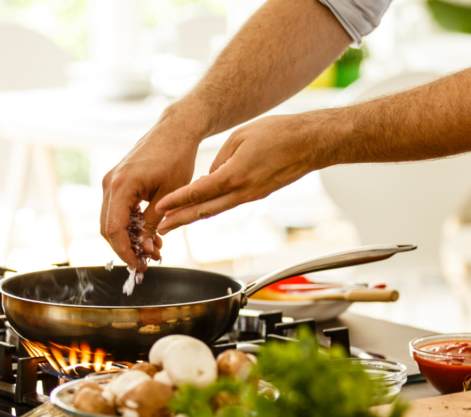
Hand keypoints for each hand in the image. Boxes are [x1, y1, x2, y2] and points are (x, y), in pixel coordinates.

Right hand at [101, 114, 203, 269]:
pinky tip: (148, 234)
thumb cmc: (176, 157)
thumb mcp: (169, 195)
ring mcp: (111, 181)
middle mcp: (110, 183)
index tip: (139, 265)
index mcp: (121, 185)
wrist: (176, 130)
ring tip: (153, 249)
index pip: (113, 229)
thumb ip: (153, 223)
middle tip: (146, 262)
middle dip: (125, 248)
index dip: (124, 251)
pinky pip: (117, 210)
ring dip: (129, 238)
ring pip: (111, 220)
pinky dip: (130, 225)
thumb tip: (146, 249)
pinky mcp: (118, 181)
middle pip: (107, 228)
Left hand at [156, 112, 334, 234]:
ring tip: (175, 222)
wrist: (310, 143)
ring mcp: (252, 196)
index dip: (177, 201)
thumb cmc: (279, 133)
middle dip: (180, 220)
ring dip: (194, 217)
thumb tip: (209, 176)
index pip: (199, 192)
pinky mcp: (258, 194)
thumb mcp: (240, 137)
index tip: (160, 208)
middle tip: (161, 228)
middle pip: (205, 210)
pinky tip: (201, 207)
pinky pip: (230, 203)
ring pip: (217, 210)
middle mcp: (243, 191)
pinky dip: (212, 207)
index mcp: (235, 175)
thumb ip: (220, 158)